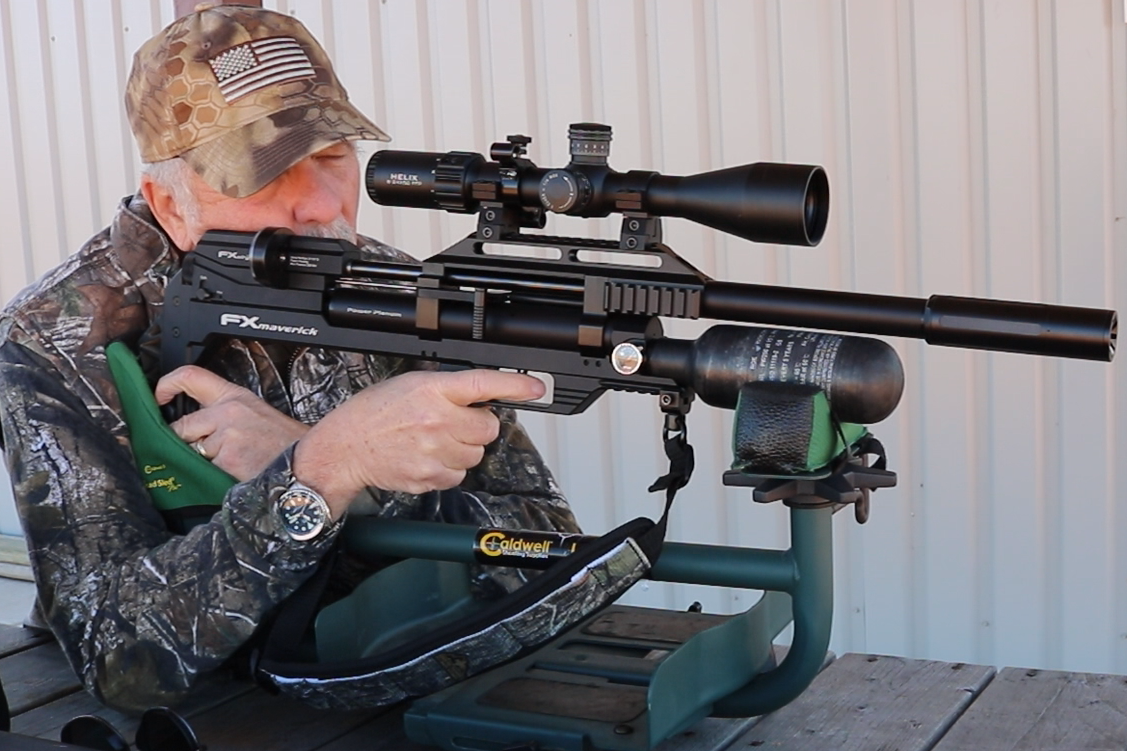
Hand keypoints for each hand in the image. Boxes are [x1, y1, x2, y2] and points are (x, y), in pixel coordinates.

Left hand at [155, 365, 309, 481]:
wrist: (310, 463)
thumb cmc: (287, 444)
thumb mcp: (257, 415)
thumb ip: (225, 416)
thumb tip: (195, 428)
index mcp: (235, 397)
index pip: (190, 375)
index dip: (166, 385)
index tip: (158, 397)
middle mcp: (228, 411)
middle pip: (181, 425)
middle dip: (186, 444)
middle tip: (205, 455)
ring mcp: (226, 434)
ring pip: (191, 452)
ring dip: (203, 463)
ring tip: (230, 466)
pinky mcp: (226, 458)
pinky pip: (204, 469)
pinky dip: (214, 476)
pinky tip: (235, 475)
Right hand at [293, 369, 544, 514]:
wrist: (345, 448)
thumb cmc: (375, 414)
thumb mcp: (411, 385)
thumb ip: (448, 390)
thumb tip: (483, 397)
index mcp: (433, 390)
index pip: (483, 384)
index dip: (515, 385)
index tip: (536, 388)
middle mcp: (437, 420)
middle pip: (488, 428)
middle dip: (476, 426)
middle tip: (452, 424)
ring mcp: (435, 451)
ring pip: (477, 454)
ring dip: (463, 449)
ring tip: (434, 442)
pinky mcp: (431, 477)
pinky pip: (460, 474)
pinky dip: (450, 469)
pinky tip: (427, 458)